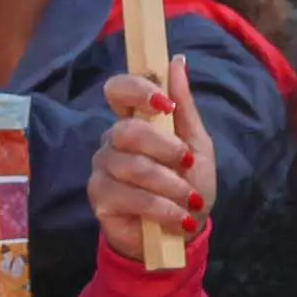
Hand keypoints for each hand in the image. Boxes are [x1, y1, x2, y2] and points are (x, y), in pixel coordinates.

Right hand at [89, 63, 217, 264]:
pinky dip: (160, 207)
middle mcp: (112, 141)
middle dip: (164, 147)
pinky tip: (177, 217)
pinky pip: (127, 196)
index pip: (118, 90)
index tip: (164, 103)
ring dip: (169, 184)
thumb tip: (177, 61)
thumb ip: (184, 106)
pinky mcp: (99, 198)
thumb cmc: (188, 184)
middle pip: (127, 130)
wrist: (182, 234)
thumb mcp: (196, 144)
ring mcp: (102, 169)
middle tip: (186, 161)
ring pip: (130, 166)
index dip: (136, 90)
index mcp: (135, 121)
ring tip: (189, 199)